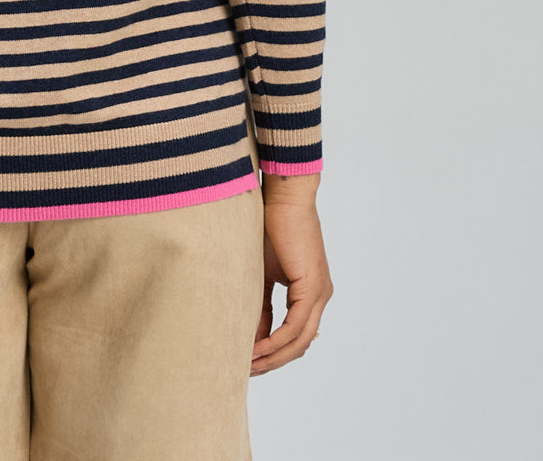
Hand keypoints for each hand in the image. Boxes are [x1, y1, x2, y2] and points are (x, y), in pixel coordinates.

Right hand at [251, 183, 332, 375]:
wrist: (283, 195)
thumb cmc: (270, 225)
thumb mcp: (262, 272)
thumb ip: (260, 304)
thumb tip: (253, 334)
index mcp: (310, 292)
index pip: (294, 334)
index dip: (272, 352)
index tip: (247, 361)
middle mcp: (321, 296)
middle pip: (299, 344)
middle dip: (272, 361)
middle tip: (246, 372)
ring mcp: (320, 293)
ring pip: (300, 340)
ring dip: (273, 356)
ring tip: (247, 365)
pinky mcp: (313, 287)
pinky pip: (295, 326)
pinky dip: (275, 341)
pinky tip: (257, 349)